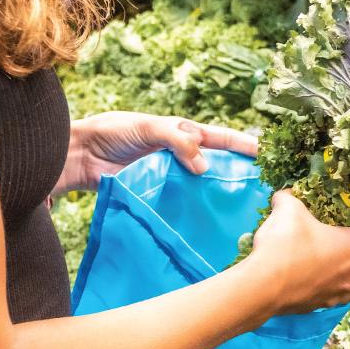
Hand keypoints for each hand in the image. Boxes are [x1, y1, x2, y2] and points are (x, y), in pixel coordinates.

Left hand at [54, 111, 258, 191]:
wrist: (82, 155)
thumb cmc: (113, 132)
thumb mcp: (148, 127)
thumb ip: (176, 141)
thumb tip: (204, 165)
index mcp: (182, 133)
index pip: (220, 138)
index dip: (243, 145)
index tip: (267, 154)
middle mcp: (181, 155)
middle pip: (216, 164)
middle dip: (238, 174)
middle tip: (261, 188)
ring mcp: (171, 176)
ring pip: (201, 186)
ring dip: (218, 195)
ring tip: (240, 209)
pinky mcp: (159, 194)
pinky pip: (182, 201)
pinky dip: (195, 209)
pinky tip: (207, 220)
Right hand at [249, 190, 349, 313]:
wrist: (262, 286)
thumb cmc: (285, 245)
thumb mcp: (288, 211)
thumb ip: (290, 200)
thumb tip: (285, 194)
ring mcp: (335, 295)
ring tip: (340, 268)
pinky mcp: (316, 306)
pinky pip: (333, 298)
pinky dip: (331, 289)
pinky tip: (315, 279)